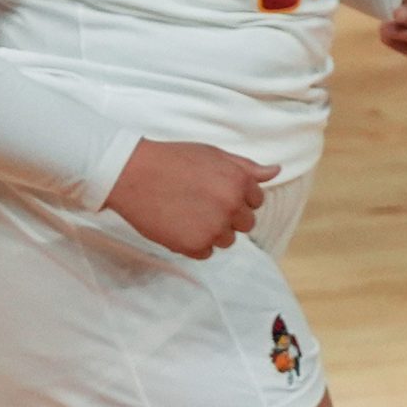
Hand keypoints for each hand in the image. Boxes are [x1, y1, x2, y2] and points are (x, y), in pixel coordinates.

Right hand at [102, 139, 277, 258]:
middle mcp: (231, 207)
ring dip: (211, 231)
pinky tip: (177, 224)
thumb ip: (246, 167)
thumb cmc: (171, 159)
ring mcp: (214, 229)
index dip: (235, 196)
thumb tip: (275, 171)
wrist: (131, 173)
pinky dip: (193, 243)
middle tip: (199, 202)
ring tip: (185, 212)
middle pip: (245, 224)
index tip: (213, 191)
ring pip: (226, 240)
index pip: (255, 201)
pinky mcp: (195, 246)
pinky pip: (205, 253)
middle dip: (227, 216)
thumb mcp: (212, 154)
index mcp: (239, 182)